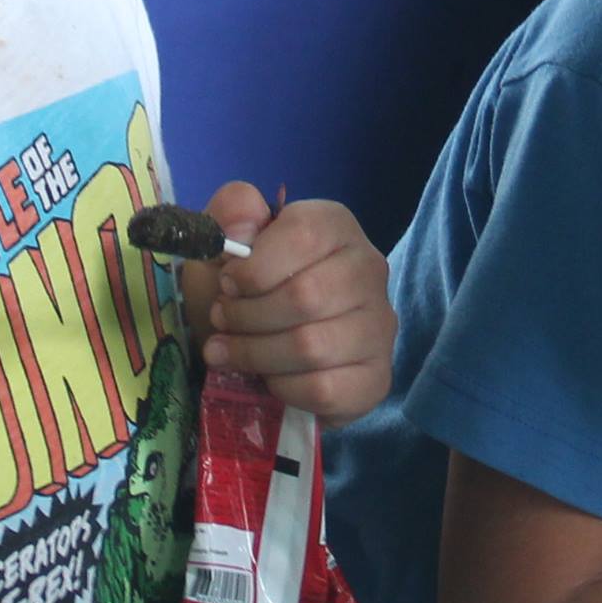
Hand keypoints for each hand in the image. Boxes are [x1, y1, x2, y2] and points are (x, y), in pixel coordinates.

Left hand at [187, 182, 396, 421]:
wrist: (259, 344)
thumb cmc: (244, 288)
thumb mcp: (223, 243)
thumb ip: (228, 213)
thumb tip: (241, 230)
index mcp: (335, 226)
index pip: (303, 236)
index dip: (253, 267)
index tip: (226, 284)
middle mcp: (369, 270)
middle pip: (306, 296)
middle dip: (247, 316)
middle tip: (222, 321)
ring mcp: (379, 326)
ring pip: (313, 347)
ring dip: (256, 354)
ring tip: (230, 351)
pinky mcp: (376, 376)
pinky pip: (324, 389)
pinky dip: (282, 388)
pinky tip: (268, 378)